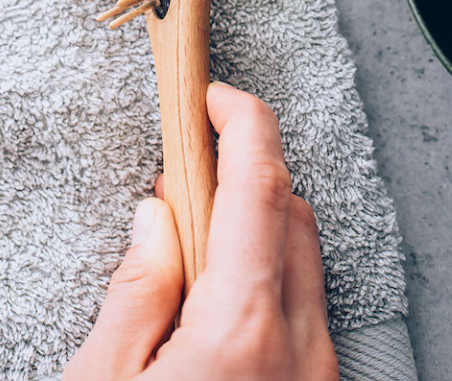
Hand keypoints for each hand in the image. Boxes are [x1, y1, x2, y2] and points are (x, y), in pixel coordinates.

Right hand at [65, 83, 337, 380]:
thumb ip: (135, 294)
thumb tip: (156, 221)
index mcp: (240, 330)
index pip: (260, 188)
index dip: (242, 124)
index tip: (213, 97)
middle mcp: (298, 349)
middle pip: (290, 215)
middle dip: (241, 178)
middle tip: (179, 188)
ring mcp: (317, 377)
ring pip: (304, 264)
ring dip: (256, 235)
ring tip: (189, 256)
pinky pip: (307, 315)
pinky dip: (269, 284)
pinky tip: (216, 306)